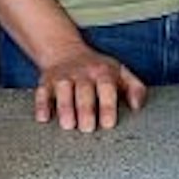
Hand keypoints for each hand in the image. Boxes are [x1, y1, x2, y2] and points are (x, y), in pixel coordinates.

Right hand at [32, 42, 147, 131]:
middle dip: (85, 109)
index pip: (106, 87)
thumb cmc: (97, 69)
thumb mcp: (120, 71)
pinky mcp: (46, 81)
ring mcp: (62, 76)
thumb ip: (135, 87)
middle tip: (88, 128)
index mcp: (102, 72)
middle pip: (83, 90)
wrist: (65, 50)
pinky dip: (41, 104)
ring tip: (68, 125)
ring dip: (65, 107)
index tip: (108, 123)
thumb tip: (137, 106)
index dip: (107, 105)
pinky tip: (43, 118)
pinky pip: (41, 91)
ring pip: (62, 90)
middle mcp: (82, 73)